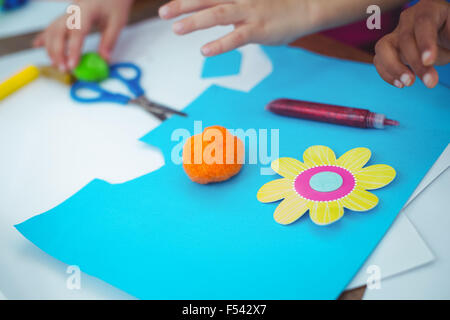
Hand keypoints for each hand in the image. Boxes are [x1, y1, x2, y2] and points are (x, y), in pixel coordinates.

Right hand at [33, 0, 133, 70]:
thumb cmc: (113, 4)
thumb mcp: (117, 22)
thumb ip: (110, 40)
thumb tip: (104, 60)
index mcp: (87, 11)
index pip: (77, 31)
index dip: (73, 49)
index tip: (73, 65)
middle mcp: (72, 11)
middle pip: (58, 31)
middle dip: (58, 52)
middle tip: (64, 69)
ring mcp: (66, 14)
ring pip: (51, 30)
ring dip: (51, 48)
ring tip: (57, 65)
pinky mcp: (65, 17)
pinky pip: (51, 27)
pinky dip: (44, 37)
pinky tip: (37, 46)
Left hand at [158, 0, 316, 55]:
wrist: (306, 6)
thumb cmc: (278, 5)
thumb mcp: (250, 0)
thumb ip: (231, 6)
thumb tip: (214, 12)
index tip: (169, 4)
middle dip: (182, 5)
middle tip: (162, 13)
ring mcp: (249, 13)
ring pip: (217, 14)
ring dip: (195, 21)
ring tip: (176, 29)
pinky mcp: (259, 29)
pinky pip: (236, 38)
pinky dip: (219, 44)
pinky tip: (205, 51)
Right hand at [374, 0, 449, 88]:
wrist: (439, 37)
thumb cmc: (447, 33)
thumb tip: (435, 56)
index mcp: (428, 10)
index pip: (423, 23)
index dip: (425, 43)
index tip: (429, 61)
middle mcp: (407, 20)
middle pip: (404, 40)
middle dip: (415, 63)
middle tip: (430, 82)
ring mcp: (394, 35)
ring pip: (383, 48)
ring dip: (394, 68)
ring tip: (408, 83)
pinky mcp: (386, 50)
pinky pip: (379, 61)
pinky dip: (387, 74)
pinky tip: (400, 84)